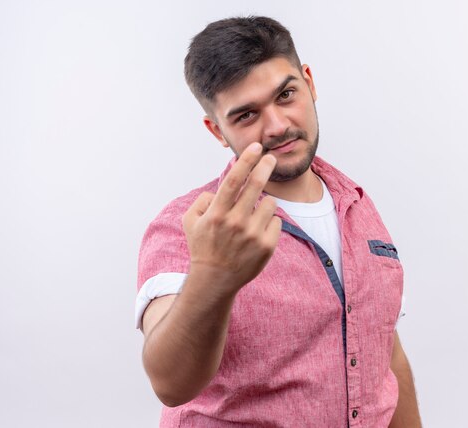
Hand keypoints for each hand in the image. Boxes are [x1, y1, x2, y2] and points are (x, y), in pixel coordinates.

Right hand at [182, 142, 281, 296]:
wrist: (215, 280)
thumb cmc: (203, 246)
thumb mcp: (190, 221)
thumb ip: (202, 200)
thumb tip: (219, 190)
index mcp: (217, 213)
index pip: (234, 180)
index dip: (246, 160)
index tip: (256, 146)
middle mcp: (236, 222)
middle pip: (257, 185)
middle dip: (266, 166)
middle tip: (270, 158)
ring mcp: (253, 235)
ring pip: (270, 204)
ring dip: (264, 204)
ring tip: (253, 216)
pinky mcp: (267, 246)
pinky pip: (276, 221)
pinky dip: (269, 222)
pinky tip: (258, 232)